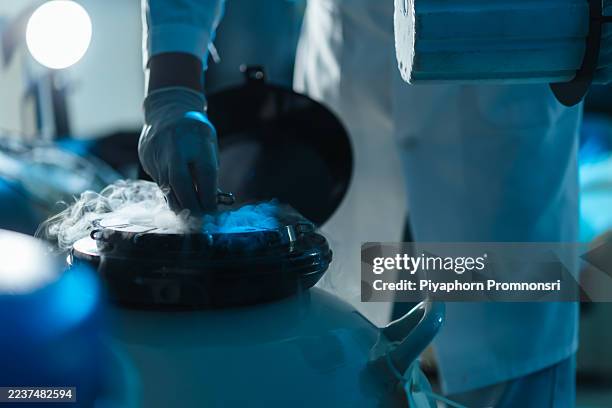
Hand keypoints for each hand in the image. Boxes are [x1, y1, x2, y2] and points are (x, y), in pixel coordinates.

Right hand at [139, 88, 218, 213]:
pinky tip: (175, 193)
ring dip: (178, 202)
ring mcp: (157, 152)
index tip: (212, 211)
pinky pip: (158, 180)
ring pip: (167, 186)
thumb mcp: (208, 144)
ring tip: (187, 212)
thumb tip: (211, 200)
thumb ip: (209, 171)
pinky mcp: (145, 157)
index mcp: (197, 140)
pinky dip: (168, 190)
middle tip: (197, 218)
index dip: (208, 196)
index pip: (205, 174)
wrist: (167, 108)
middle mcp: (175, 147)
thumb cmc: (195, 131)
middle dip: (190, 206)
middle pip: (181, 184)